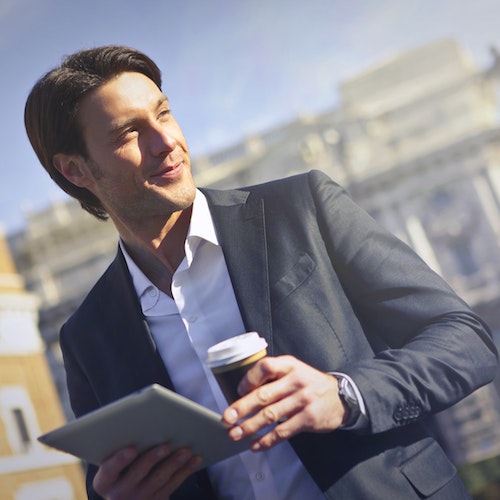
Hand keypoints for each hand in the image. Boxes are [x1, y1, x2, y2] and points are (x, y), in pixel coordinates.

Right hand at [92, 444, 201, 498]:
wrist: (126, 495)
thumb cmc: (121, 465)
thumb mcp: (114, 461)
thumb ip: (123, 445)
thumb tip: (147, 422)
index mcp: (104, 481)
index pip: (109, 470)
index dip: (120, 460)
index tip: (132, 448)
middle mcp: (118, 495)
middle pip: (137, 475)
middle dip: (152, 459)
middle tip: (165, 445)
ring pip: (158, 481)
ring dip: (174, 464)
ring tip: (186, 450)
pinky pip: (172, 486)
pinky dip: (185, 471)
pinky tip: (194, 460)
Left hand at [222, 355, 345, 450]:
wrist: (341, 397)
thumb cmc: (310, 383)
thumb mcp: (295, 371)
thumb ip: (274, 377)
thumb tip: (244, 393)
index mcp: (290, 365)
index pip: (265, 367)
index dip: (249, 379)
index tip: (239, 391)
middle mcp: (296, 381)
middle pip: (264, 395)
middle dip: (242, 408)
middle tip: (227, 418)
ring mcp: (303, 400)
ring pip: (270, 415)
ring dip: (250, 427)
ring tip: (235, 434)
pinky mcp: (308, 419)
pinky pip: (283, 431)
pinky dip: (267, 440)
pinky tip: (255, 444)